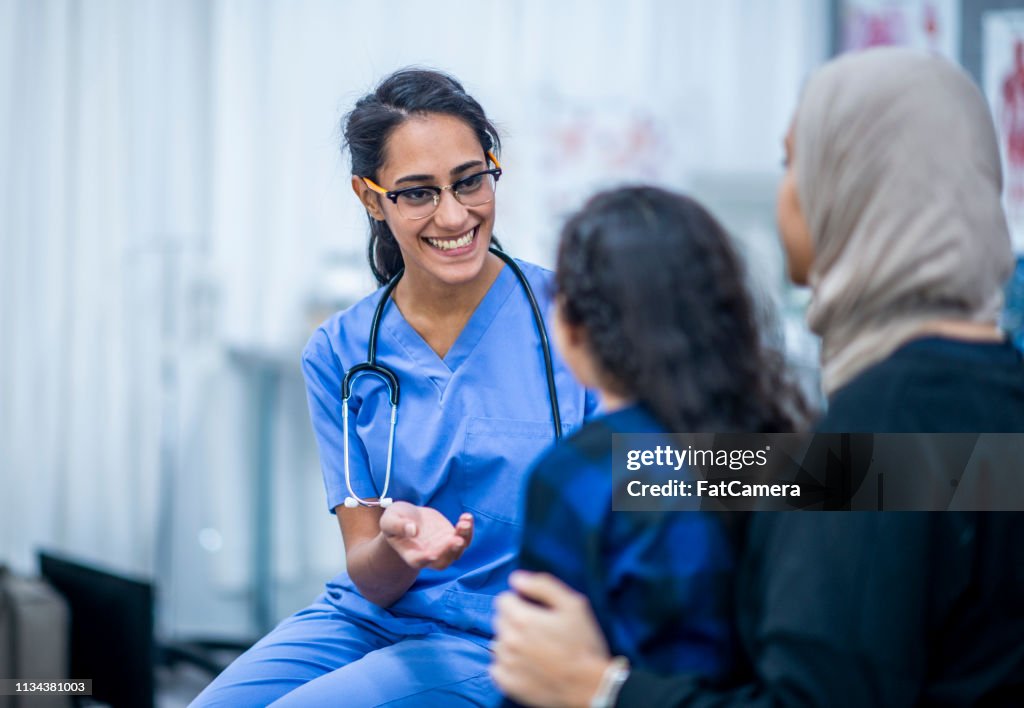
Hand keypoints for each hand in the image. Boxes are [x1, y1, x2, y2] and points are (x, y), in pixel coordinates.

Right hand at [379, 502, 473, 569]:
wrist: (408, 516)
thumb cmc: (396, 519)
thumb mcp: (389, 519)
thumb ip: (398, 526)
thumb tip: (412, 529)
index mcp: (411, 555)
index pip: (419, 561)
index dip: (426, 559)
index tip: (432, 554)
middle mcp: (429, 555)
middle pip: (443, 561)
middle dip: (451, 551)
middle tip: (457, 539)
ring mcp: (442, 547)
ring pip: (457, 550)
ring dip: (464, 538)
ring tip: (464, 522)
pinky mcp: (451, 536)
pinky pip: (464, 537)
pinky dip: (468, 529)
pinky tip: (467, 517)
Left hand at [492, 571, 612, 706]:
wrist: (590, 686)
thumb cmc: (584, 644)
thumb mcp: (573, 605)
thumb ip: (543, 585)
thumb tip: (516, 578)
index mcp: (521, 619)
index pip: (503, 599)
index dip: (520, 601)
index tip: (535, 610)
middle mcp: (508, 640)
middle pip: (500, 620)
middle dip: (515, 620)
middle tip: (538, 630)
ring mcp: (506, 664)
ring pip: (498, 643)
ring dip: (511, 642)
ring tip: (534, 649)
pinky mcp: (507, 684)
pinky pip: (496, 667)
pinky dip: (507, 665)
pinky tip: (526, 665)